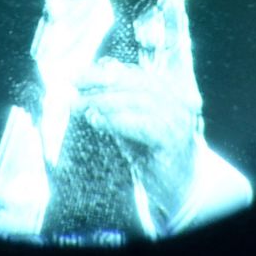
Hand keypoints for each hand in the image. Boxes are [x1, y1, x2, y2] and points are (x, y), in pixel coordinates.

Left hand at [75, 58, 199, 222]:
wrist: (182, 189)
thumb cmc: (154, 155)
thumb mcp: (132, 123)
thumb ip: (120, 100)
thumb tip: (103, 66)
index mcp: (170, 94)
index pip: (136, 74)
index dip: (106, 72)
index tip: (78, 75)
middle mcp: (177, 103)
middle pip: (138, 83)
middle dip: (102, 82)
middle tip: (74, 84)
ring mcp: (178, 121)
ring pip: (139, 101)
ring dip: (105, 101)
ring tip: (80, 105)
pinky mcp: (172, 141)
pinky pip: (143, 124)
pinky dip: (117, 120)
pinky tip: (97, 121)